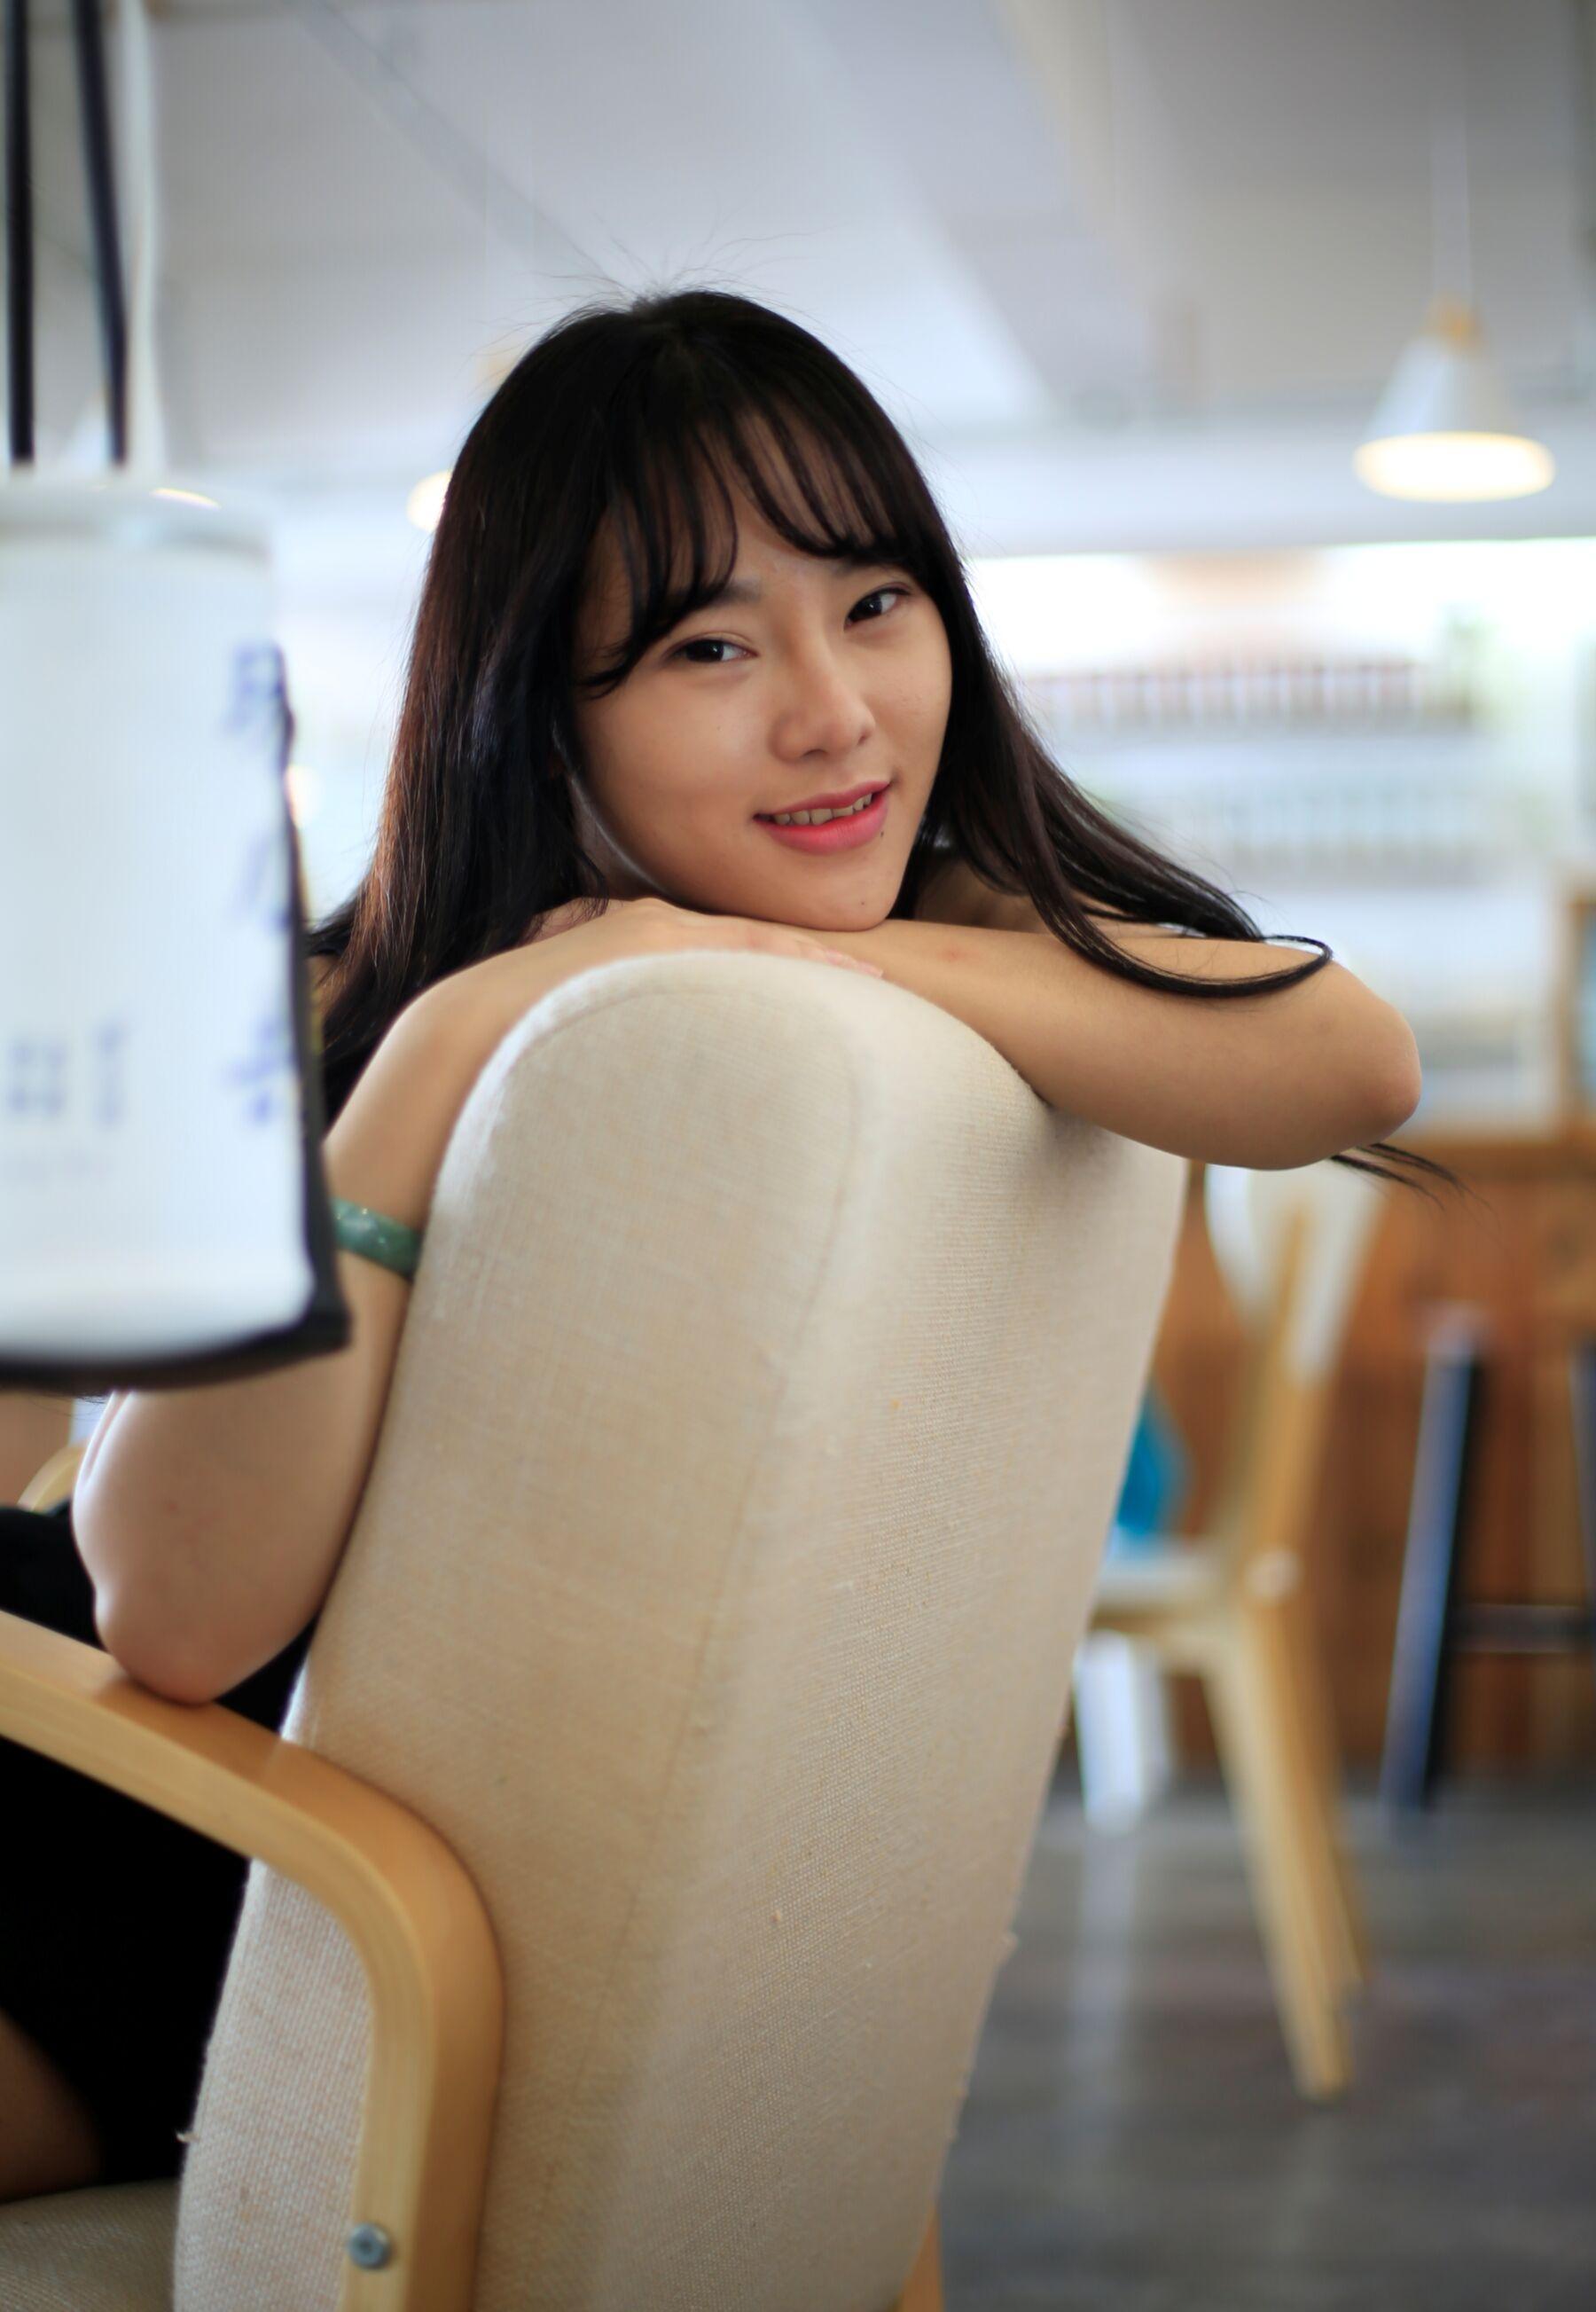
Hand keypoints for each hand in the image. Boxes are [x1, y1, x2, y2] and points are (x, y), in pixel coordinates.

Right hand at [411, 893, 883, 1060]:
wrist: (467, 1029)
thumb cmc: (519, 1046)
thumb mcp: (589, 1036)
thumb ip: (633, 1044)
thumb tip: (660, 1088)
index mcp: (642, 945)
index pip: (735, 955)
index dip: (792, 968)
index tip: (844, 988)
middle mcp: (654, 925)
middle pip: (757, 943)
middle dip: (819, 961)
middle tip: (885, 982)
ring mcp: (654, 929)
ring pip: (756, 941)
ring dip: (818, 961)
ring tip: (880, 982)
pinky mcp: (651, 937)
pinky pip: (736, 947)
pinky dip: (788, 958)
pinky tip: (835, 975)